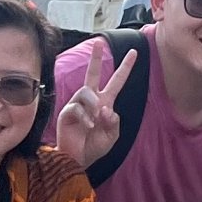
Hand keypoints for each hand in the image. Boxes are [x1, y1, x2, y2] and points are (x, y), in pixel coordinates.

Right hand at [53, 40, 137, 171]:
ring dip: (93, 105)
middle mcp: (91, 100)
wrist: (78, 159)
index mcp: (105, 102)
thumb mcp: (112, 135)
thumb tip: (105, 108)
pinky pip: (77, 107)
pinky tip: (88, 126)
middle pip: (93, 73)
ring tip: (95, 120)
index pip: (117, 81)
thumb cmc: (95, 147)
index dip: (125, 67)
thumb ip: (114, 122)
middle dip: (96, 58)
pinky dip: (86, 117)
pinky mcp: (67, 112)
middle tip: (98, 42)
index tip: (134, 52)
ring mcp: (78, 105)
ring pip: (86, 91)